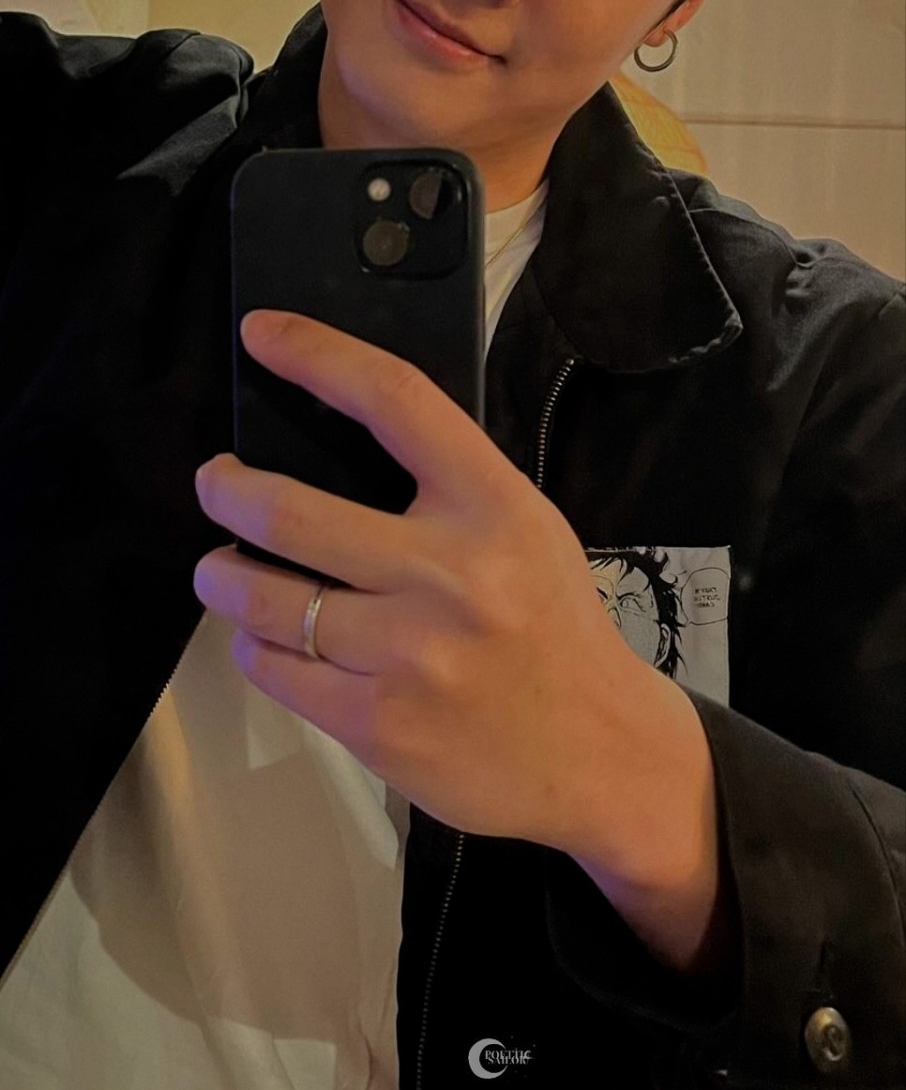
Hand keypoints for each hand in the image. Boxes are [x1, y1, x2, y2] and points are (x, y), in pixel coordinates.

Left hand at [192, 309, 660, 854]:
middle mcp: (449, 574)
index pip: (394, 401)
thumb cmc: (552, 631)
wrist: (602, 754)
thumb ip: (446, 489)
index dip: (317, 355)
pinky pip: (274, 668)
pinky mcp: (377, 723)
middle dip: (227, 491)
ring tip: (222, 570)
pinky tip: (268, 636)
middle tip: (216, 483)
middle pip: (290, 511)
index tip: (263, 335)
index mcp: (494, 508)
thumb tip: (335, 439)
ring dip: (223, 576)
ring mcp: (408, 654)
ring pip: (263, 598)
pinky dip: (256, 645)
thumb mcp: (525, 532)